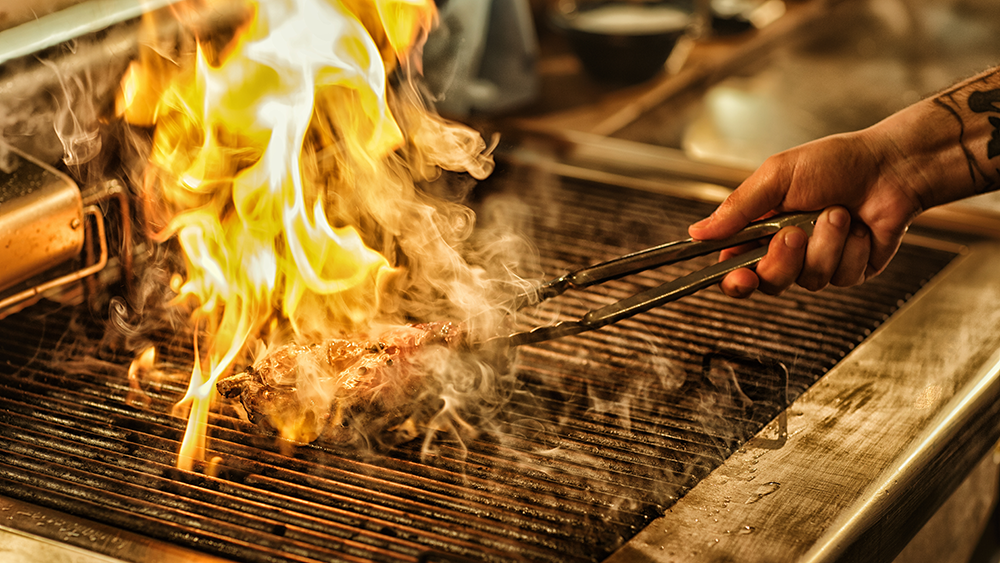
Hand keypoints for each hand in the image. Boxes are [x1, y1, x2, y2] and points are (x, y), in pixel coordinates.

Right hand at [688, 130, 924, 297]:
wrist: (892, 166)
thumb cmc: (836, 162)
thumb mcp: (777, 176)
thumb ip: (737, 208)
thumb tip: (697, 232)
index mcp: (761, 227)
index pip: (734, 266)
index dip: (734, 279)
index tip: (739, 277)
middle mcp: (787, 249)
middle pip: (769, 281)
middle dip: (783, 259)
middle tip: (793, 232)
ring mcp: (819, 262)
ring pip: (808, 280)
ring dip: (825, 244)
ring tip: (838, 213)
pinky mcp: (850, 271)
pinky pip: (841, 276)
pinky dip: (851, 248)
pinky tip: (859, 227)